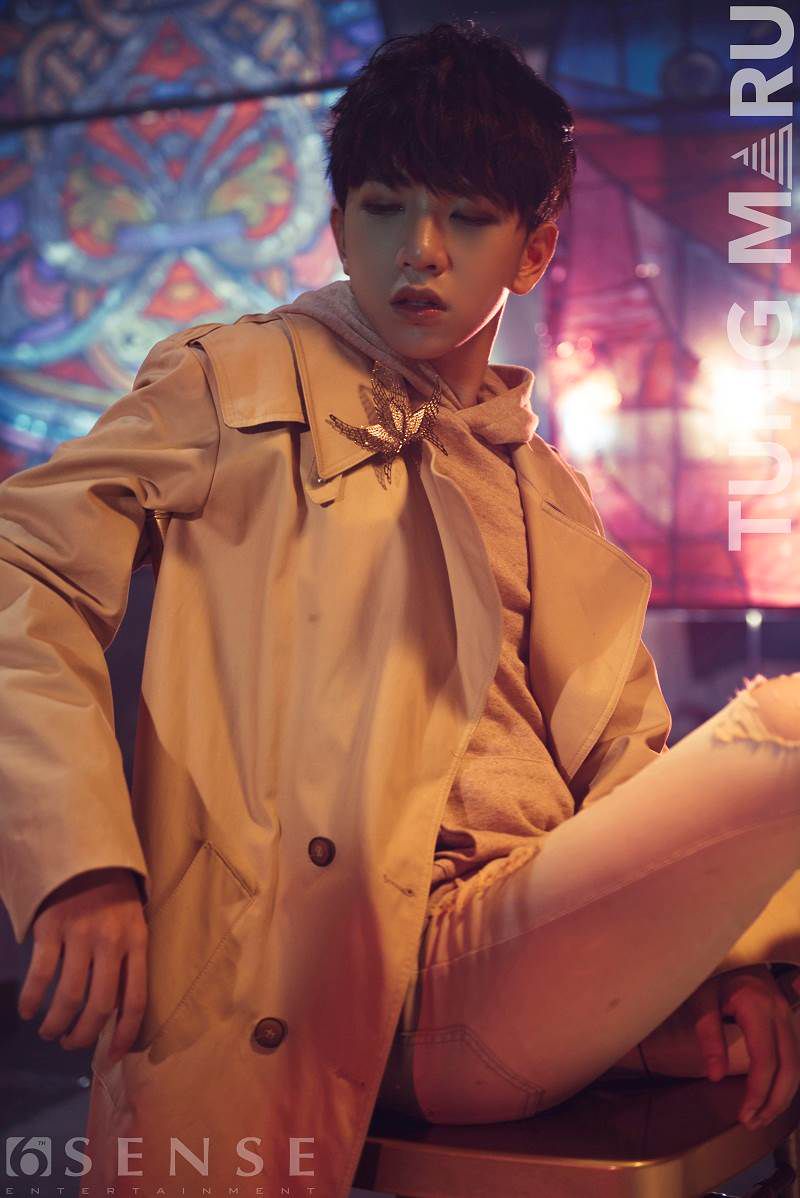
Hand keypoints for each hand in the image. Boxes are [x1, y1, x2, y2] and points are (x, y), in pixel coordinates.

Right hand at [17, 867, 147, 1063]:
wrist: (88, 853)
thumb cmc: (115, 896)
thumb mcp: (134, 924)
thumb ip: (129, 962)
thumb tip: (119, 1014)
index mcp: (138, 942)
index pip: (135, 1000)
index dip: (124, 1035)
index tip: (109, 1057)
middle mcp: (112, 942)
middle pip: (99, 1006)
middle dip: (83, 1035)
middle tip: (71, 1044)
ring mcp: (81, 934)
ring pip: (69, 996)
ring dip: (56, 1024)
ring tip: (50, 1032)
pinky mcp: (52, 927)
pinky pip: (41, 974)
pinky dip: (32, 999)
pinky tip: (28, 1010)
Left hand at [681, 965, 799, 1129]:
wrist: (728, 953)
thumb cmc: (711, 976)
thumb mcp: (701, 999)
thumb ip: (708, 1035)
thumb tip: (715, 1076)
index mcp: (757, 1006)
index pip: (765, 1061)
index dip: (757, 1092)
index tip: (744, 1115)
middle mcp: (779, 1012)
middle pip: (789, 1068)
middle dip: (774, 1102)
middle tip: (753, 1123)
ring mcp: (787, 1015)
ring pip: (796, 1065)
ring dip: (782, 1096)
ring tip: (761, 1117)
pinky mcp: (787, 1020)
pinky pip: (793, 1056)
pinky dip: (785, 1081)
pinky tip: (770, 1096)